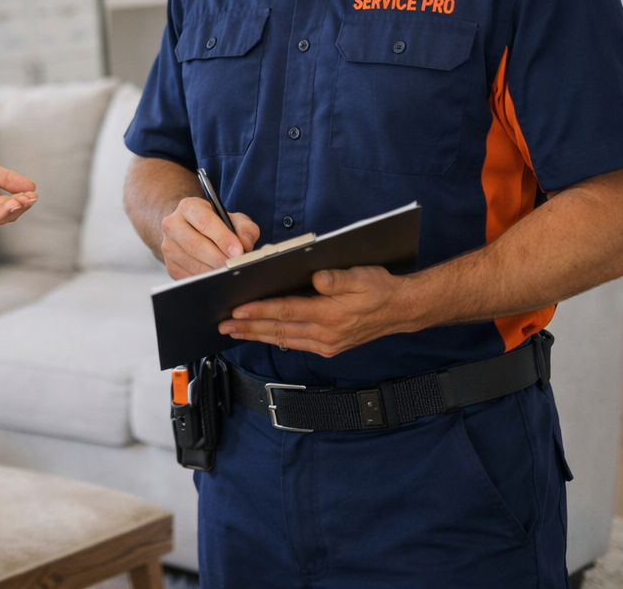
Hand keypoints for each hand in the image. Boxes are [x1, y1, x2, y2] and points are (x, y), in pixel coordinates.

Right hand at [160, 197, 258, 278]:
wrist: (190, 230)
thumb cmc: (214, 224)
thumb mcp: (232, 218)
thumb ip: (244, 227)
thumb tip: (245, 243)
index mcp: (189, 207)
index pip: (205, 222)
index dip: (223, 238)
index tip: (238, 251)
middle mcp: (173, 225)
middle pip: (195, 245)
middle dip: (219, 258)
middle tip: (236, 266)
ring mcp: (168, 246)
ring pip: (192, 264)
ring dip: (213, 271)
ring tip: (230, 273)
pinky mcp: (170, 265)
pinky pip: (189, 277)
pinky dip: (206, 280)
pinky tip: (217, 277)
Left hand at [218, 265, 415, 356]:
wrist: (400, 310)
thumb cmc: (380, 288)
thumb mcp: (362, 276)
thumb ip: (338, 278)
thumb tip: (317, 278)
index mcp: (329, 314)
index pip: (285, 312)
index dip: (259, 311)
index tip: (237, 311)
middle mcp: (325, 333)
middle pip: (278, 330)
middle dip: (248, 328)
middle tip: (223, 326)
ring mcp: (326, 343)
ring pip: (283, 339)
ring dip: (257, 335)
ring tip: (234, 332)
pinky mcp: (328, 347)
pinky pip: (295, 343)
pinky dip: (275, 339)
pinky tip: (262, 335)